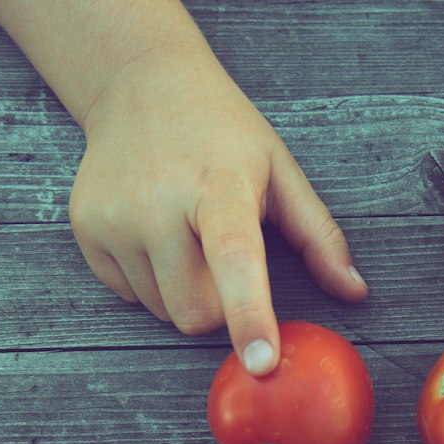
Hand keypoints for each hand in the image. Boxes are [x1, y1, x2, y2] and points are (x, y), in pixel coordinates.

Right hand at [68, 42, 366, 373]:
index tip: (260, 361)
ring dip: (183, 293)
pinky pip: (127, 295)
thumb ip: (319, 235)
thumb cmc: (221, 132)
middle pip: (196, 314)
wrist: (140, 82)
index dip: (249, 315)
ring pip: (162, 312)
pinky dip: (149, 281)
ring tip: (185, 236)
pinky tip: (153, 233)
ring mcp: (115, 216)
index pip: (236, 261)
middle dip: (220, 308)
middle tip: (223, 259)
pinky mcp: (86, 228)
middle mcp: (158, 202)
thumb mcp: (279, 170)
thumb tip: (356, 292)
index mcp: (219, 186)